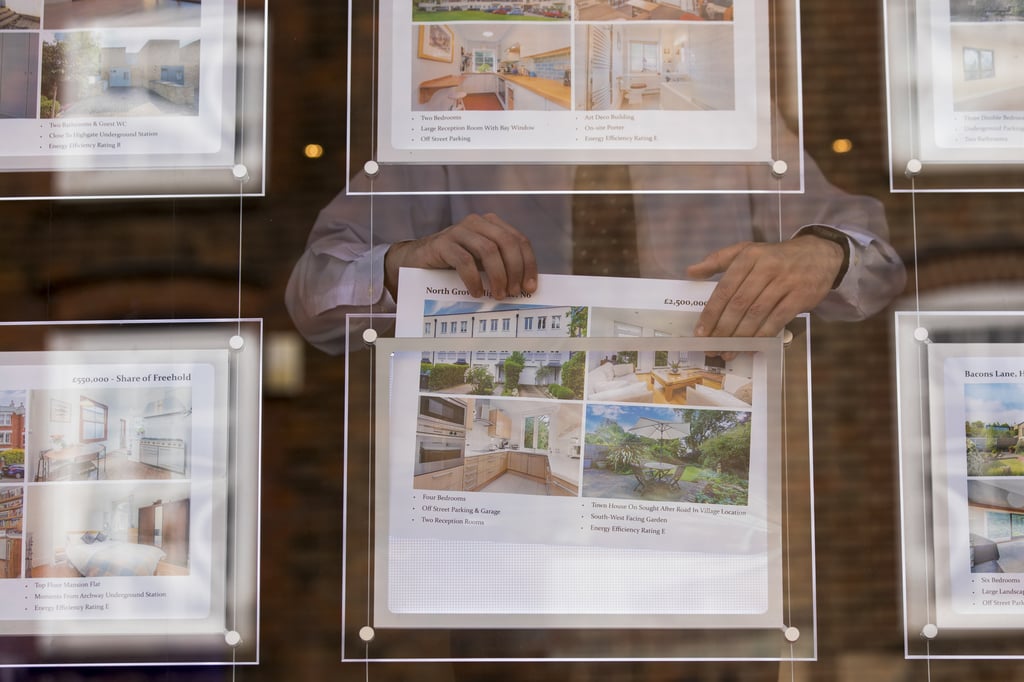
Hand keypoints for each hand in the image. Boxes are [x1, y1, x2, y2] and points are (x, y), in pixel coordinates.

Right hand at [384, 213, 537, 299]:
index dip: (528, 264)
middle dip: (515, 270)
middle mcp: (477, 223)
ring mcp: (458, 231)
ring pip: (488, 250)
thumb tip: (526, 286)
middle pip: (507, 243)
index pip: (519, 240)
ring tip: (498, 295)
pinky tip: (476, 292)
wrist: (416, 261)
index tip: (530, 288)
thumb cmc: (453, 264)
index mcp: (491, 224)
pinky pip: (464, 261)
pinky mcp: (442, 244)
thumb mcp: (482, 262)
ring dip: (498, 276)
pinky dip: (474, 279)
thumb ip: (502, 266)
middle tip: (514, 292)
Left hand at [687, 235, 844, 343]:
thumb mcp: (747, 250)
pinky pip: (777, 320)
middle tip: (711, 346)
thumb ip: (718, 260)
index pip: (724, 289)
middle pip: (739, 304)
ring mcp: (785, 282)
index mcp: (748, 257)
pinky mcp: (800, 296)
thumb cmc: (775, 256)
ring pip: (757, 314)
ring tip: (727, 352)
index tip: (700, 332)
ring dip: (740, 337)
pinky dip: (762, 336)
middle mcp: (766, 268)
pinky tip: (751, 346)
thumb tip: (691, 272)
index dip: (711, 313)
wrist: (820, 254)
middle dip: (722, 330)